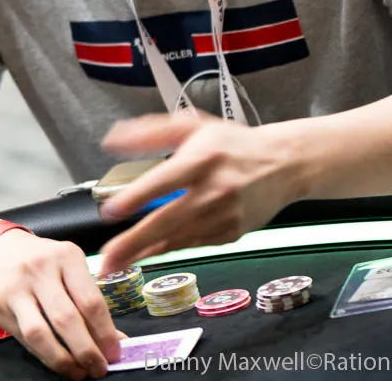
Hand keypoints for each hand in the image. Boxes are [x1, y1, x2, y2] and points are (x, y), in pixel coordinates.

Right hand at [0, 230, 123, 378]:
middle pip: (67, 319)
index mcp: (67, 256)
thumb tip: (115, 340)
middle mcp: (40, 269)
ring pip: (41, 334)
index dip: (105, 333)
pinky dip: (43, 354)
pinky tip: (55, 360)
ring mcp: (16, 287)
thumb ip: (88, 300)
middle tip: (98, 369)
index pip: (90, 301)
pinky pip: (23, 338)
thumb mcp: (68, 267)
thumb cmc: (40, 260)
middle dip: (86, 351)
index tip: (114, 354)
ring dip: (62, 359)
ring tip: (77, 372)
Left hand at [95, 112, 297, 275]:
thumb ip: (151, 133)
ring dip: (144, 253)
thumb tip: (113, 141)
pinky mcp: (232, 233)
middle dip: (134, 242)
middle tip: (107, 258)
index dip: (137, 197)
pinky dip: (169, 250)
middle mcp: (215, 190)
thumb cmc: (233, 144)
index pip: (165, 180)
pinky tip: (147, 254)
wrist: (284, 164)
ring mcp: (225, 216)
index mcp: (204, 158)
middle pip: (168, 220)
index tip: (112, 211)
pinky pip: (194, 244)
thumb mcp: (193, 126)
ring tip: (116, 264)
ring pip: (179, 239)